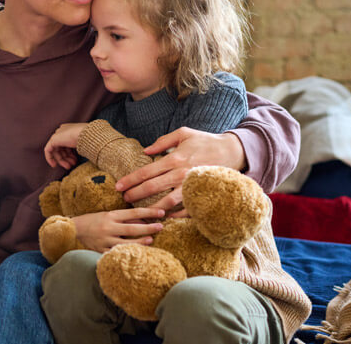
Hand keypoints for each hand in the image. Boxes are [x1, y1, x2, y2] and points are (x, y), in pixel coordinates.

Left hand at [44, 123, 87, 169]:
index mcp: (70, 130)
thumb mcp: (84, 143)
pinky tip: (54, 165)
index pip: (67, 144)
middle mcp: (63, 131)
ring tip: (68, 166)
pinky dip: (50, 158)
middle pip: (62, 148)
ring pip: (56, 150)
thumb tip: (75, 156)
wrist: (88, 135)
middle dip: (67, 158)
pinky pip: (48, 150)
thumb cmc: (90, 139)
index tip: (76, 161)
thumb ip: (78, 147)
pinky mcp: (53, 139)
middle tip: (72, 165)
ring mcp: (58, 134)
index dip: (70, 154)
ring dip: (62, 160)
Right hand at [72, 208, 164, 252]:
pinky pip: (116, 253)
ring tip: (151, 240)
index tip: (161, 213)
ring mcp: (105, 240)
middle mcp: (108, 227)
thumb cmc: (93, 220)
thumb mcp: (108, 214)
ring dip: (140, 242)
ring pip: (126, 242)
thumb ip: (124, 218)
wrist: (74, 229)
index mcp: (111, 215)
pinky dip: (126, 253)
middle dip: (148, 228)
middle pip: (132, 228)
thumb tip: (143, 221)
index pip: (133, 212)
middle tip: (160, 227)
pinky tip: (135, 254)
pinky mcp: (101, 250)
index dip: (148, 212)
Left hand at [115, 127, 245, 216]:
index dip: (130, 180)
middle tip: (123, 199)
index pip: (146, 172)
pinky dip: (175, 216)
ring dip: (151, 208)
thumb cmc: (205, 141)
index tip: (118, 186)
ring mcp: (192, 186)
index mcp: (174, 159)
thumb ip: (163, 141)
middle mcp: (181, 174)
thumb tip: (146, 151)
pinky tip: (163, 217)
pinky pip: (187, 210)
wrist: (232, 151)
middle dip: (135, 194)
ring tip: (140, 213)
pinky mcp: (202, 194)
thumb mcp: (183, 133)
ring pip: (167, 202)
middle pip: (152, 187)